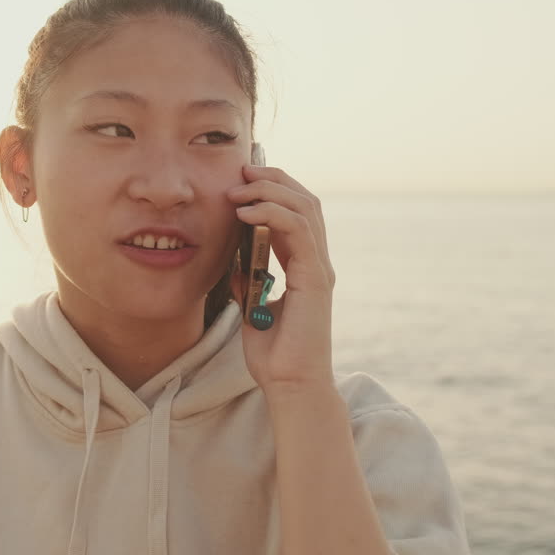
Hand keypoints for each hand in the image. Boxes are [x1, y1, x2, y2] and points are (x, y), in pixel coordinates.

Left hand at [226, 163, 336, 393]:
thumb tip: (235, 260)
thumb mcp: (251, 308)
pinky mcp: (316, 279)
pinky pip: (300, 233)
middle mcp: (317, 262)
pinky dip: (274, 215)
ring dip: (270, 192)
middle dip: (274, 180)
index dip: (273, 190)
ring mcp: (319, 269)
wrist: (289, 384)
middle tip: (242, 171)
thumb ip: (249, 281)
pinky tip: (247, 212)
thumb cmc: (273, 354)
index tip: (241, 180)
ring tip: (239, 189)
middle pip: (305, 202)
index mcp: (304, 266)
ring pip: (305, 209)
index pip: (296, 213)